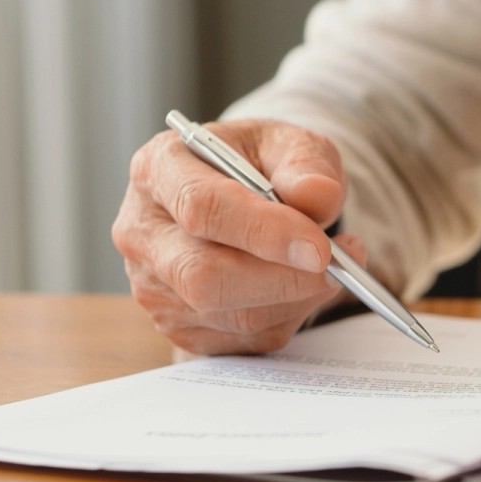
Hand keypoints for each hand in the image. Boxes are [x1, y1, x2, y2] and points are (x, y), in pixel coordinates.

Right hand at [112, 119, 364, 353]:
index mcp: (158, 169)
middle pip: (202, 274)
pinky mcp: (179, 326)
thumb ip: (305, 164)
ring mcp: (153, 286)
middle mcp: (142, 232)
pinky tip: (304, 286)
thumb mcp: (289, 143)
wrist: (248, 197)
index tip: (318, 247)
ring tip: (333, 267)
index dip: (263, 231)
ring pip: (227, 313)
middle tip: (338, 265)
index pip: (200, 207)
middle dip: (281, 278)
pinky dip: (288, 316)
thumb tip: (317, 195)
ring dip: (294, 297)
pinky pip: (243, 338)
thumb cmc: (263, 165)